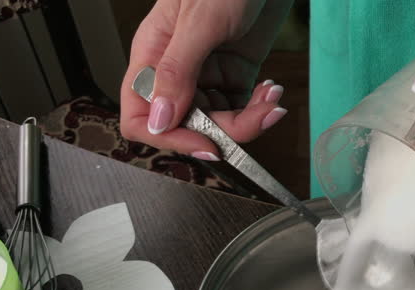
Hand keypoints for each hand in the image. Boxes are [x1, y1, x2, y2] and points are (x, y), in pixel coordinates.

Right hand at [120, 0, 292, 160]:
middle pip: (188, 125)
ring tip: (272, 100)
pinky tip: (272, 91)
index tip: (204, 144)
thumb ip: (178, 72)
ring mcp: (207, 73)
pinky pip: (242, 108)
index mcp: (153, 56)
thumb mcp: (200, 21)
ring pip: (219, 122)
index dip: (170, 138)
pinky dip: (260, 108)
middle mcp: (177, 71)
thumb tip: (159, 120)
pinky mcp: (236, 73)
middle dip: (225, 130)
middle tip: (258, 116)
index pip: (142, 117)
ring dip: (249, 120)